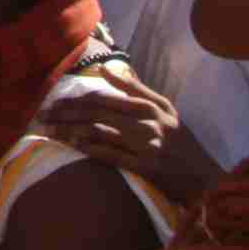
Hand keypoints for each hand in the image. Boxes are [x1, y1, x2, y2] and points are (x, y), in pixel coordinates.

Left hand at [35, 62, 221, 212]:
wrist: (206, 179)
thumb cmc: (183, 144)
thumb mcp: (167, 111)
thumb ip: (137, 90)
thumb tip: (105, 70)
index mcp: (153, 107)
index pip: (107, 97)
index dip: (77, 97)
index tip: (54, 98)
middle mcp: (150, 123)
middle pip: (98, 112)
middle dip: (66, 111)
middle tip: (42, 113)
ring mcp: (148, 146)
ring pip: (101, 131)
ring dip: (70, 129)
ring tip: (48, 129)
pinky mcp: (146, 168)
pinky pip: (111, 155)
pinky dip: (89, 148)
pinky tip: (71, 145)